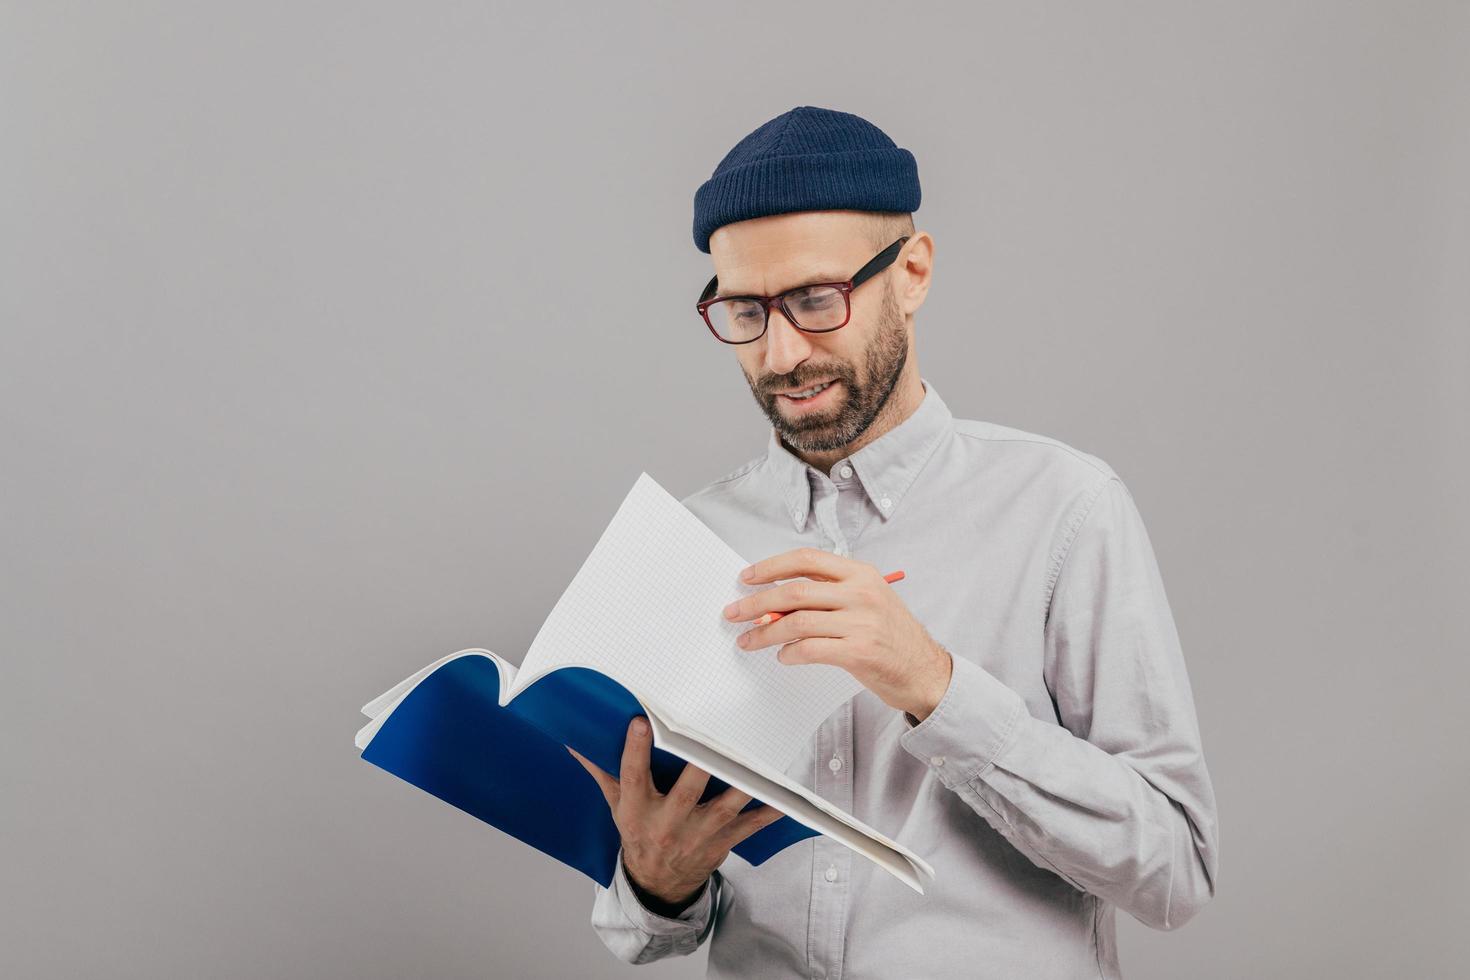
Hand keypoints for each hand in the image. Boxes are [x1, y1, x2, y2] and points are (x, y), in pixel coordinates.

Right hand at [566, 717, 785, 906]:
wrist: (658, 884)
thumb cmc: (639, 834)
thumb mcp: (616, 805)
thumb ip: (601, 771)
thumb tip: (576, 741)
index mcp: (638, 809)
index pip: (633, 776)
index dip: (634, 750)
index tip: (640, 722)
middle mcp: (667, 823)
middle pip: (685, 793)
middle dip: (698, 769)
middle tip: (710, 740)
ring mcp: (697, 834)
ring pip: (722, 808)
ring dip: (740, 788)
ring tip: (755, 764)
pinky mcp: (720, 841)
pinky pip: (747, 827)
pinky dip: (765, 814)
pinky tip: (782, 800)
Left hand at [723, 547, 953, 720]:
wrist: (927, 671)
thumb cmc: (893, 637)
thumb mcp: (867, 601)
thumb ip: (827, 595)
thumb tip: (776, 601)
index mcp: (861, 574)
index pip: (806, 559)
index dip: (771, 567)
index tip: (747, 578)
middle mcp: (861, 593)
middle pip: (795, 590)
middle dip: (756, 602)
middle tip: (734, 613)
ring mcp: (862, 622)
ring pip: (796, 621)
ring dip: (764, 632)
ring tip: (748, 641)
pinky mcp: (860, 651)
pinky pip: (809, 649)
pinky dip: (788, 653)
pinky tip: (783, 656)